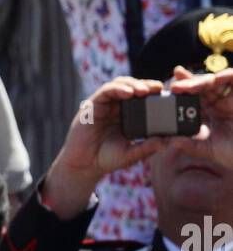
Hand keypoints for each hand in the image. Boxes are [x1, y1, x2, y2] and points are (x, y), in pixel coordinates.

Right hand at [44, 76, 176, 218]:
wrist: (83, 166)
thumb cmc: (106, 159)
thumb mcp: (130, 154)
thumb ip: (146, 148)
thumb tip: (166, 142)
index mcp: (127, 115)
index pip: (142, 98)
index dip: (154, 94)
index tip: (168, 96)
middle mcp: (116, 107)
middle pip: (133, 87)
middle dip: (146, 85)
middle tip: (159, 88)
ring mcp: (104, 104)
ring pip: (120, 85)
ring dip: (133, 84)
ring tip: (145, 91)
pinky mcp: (92, 105)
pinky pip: (106, 91)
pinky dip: (118, 89)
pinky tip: (129, 93)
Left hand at [165, 65, 232, 170]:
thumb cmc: (232, 153)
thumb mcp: (209, 149)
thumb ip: (190, 144)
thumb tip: (168, 141)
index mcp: (208, 112)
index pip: (192, 99)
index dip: (181, 93)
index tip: (167, 92)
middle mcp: (218, 101)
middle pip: (200, 86)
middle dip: (186, 84)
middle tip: (173, 87)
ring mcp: (230, 96)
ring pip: (214, 80)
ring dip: (200, 81)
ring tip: (187, 85)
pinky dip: (225, 75)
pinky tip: (215, 80)